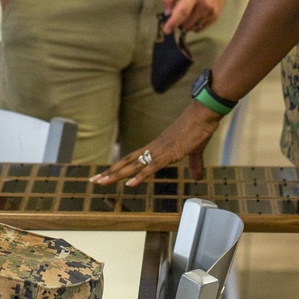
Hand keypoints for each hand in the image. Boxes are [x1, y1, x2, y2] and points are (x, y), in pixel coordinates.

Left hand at [93, 101, 220, 186]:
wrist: (204, 114)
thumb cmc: (198, 128)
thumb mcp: (195, 151)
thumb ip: (194, 165)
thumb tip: (197, 177)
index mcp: (157, 147)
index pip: (132, 159)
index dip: (118, 167)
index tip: (106, 174)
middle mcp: (154, 148)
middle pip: (127, 162)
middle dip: (110, 172)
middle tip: (94, 180)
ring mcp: (160, 151)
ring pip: (133, 165)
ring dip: (117, 174)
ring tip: (102, 182)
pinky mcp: (169, 154)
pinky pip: (151, 167)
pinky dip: (140, 176)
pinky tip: (129, 184)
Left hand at [161, 0, 228, 34]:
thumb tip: (167, 13)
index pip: (182, 12)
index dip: (173, 23)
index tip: (166, 30)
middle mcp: (204, 4)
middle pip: (187, 22)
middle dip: (178, 22)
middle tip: (177, 13)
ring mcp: (211, 11)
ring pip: (194, 26)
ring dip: (187, 24)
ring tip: (187, 13)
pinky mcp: (216, 15)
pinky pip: (202, 27)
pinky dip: (195, 25)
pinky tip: (193, 18)